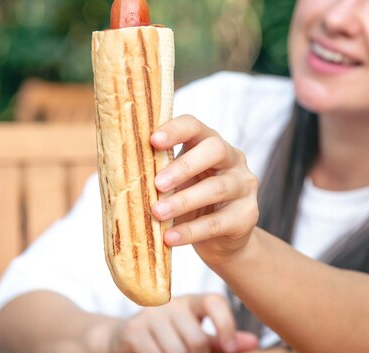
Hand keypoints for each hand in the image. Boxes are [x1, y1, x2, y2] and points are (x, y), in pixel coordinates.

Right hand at [108, 294, 257, 352]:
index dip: (226, 324)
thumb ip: (222, 340)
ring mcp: (150, 315)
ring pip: (177, 352)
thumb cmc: (168, 339)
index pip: (214, 302)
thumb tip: (253, 342)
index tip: (228, 347)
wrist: (124, 339)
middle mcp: (170, 303)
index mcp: (191, 301)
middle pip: (197, 340)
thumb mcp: (196, 337)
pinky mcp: (134, 331)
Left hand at [150, 115, 258, 263]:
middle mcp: (232, 159)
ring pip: (216, 188)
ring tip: (157, 213)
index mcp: (209, 143)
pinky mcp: (247, 215)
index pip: (195, 126)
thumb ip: (158, 174)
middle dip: (184, 166)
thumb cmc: (191, 202)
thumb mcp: (176, 184)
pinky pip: (218, 222)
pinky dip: (191, 231)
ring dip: (183, 201)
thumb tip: (121, 175)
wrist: (222, 242)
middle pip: (215, 150)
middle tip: (157, 183)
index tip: (152, 140)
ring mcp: (244, 186)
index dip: (175, 130)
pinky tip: (170, 237)